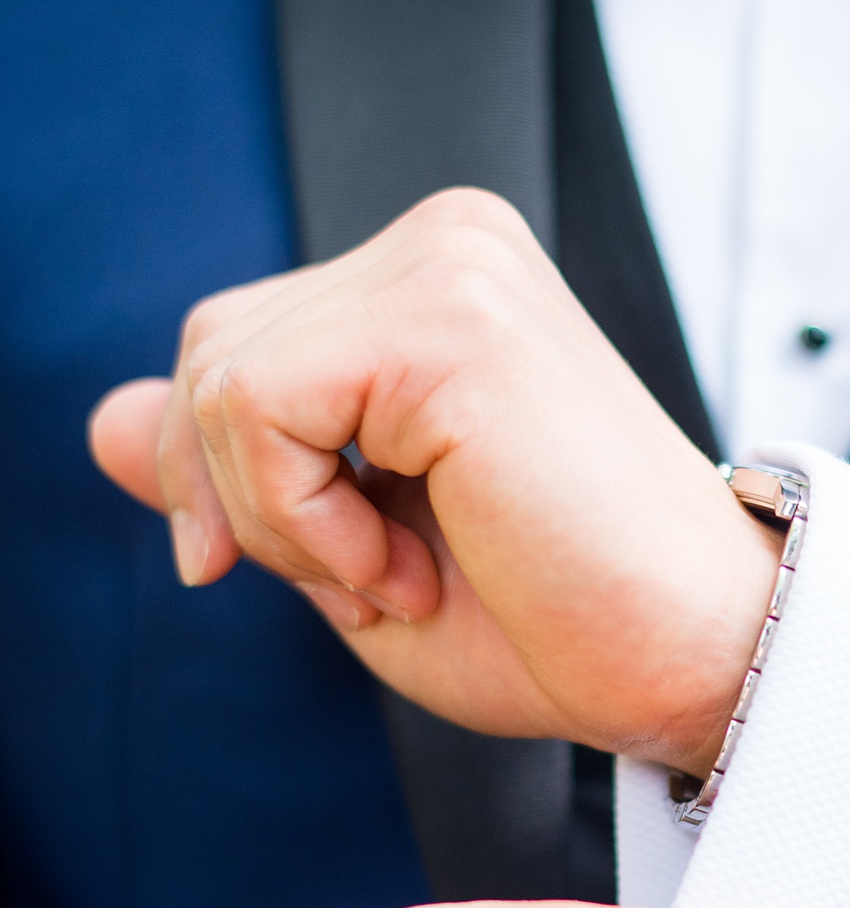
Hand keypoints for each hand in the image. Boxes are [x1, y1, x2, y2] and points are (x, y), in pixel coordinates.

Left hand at [87, 192, 781, 774]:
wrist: (695, 665)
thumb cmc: (562, 623)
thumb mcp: (349, 550)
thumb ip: (230, 471)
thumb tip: (96, 419)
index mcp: (436, 282)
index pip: (234, 343)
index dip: (228, 482)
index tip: (340, 578)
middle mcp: (446, 242)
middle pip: (210, 348)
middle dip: (244, 504)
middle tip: (379, 585)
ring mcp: (453, 266)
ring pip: (220, 379)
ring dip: (284, 523)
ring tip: (406, 575)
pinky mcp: (451, 321)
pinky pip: (259, 408)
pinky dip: (301, 521)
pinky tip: (405, 566)